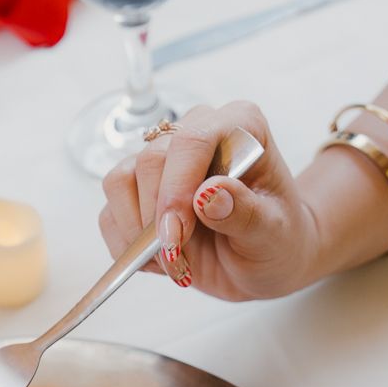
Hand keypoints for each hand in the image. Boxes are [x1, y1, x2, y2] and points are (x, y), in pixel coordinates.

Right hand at [98, 100, 324, 300]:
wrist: (265, 260)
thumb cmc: (278, 240)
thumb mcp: (273, 235)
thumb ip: (246, 214)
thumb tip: (208, 195)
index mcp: (240, 126)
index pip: (193, 139)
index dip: (176, 186)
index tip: (176, 235)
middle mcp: (197, 133)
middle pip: (151, 160)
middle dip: (157, 217)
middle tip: (178, 257)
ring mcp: (163, 161)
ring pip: (120, 181)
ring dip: (137, 232)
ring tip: (174, 260)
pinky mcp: (138, 191)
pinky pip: (109, 212)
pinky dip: (126, 246)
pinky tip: (159, 260)